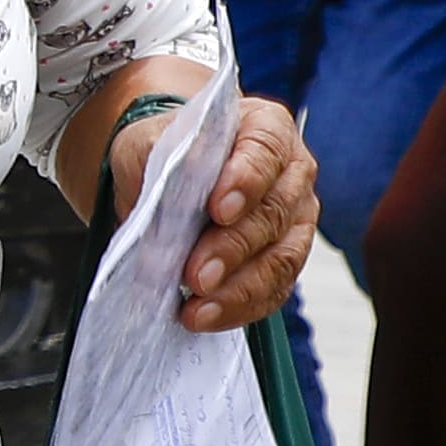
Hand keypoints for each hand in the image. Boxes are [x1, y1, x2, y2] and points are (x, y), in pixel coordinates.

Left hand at [170, 93, 317, 331]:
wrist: (167, 175)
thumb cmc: (164, 153)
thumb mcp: (150, 144)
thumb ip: (164, 162)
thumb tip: (176, 191)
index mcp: (266, 128)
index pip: (265, 151)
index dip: (245, 182)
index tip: (216, 210)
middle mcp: (293, 172)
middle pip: (274, 212)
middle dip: (233, 248)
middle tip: (195, 275)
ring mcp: (295, 218)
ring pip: (281, 258)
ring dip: (239, 289)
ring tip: (197, 309)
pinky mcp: (283, 257)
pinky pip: (274, 288)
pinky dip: (240, 307)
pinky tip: (206, 317)